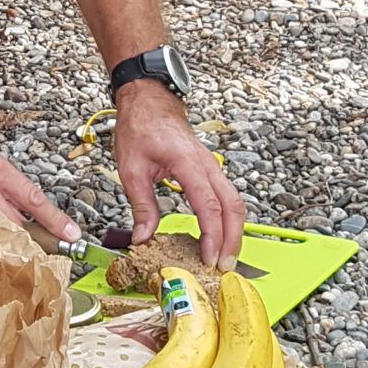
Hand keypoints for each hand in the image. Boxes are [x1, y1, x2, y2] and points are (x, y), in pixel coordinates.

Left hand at [113, 81, 244, 265]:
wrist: (149, 100)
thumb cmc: (140, 127)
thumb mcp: (131, 169)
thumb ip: (142, 205)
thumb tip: (143, 238)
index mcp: (188, 164)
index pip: (209, 206)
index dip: (212, 236)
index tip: (209, 259)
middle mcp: (207, 165)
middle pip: (233, 207)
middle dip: (233, 240)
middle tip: (224, 267)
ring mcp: (212, 166)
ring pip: (235, 202)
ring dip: (234, 231)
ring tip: (224, 257)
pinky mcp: (210, 170)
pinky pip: (227, 196)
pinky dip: (228, 219)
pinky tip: (219, 236)